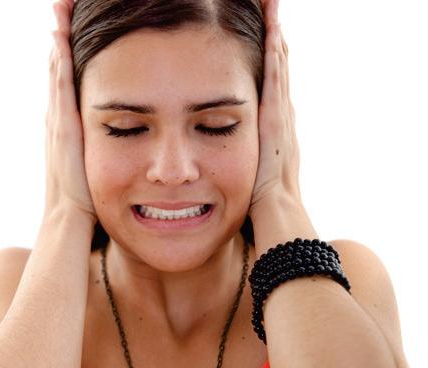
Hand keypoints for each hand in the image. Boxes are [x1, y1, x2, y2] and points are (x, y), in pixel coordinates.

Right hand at [44, 0, 96, 222]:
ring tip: (59, 11)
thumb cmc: (87, 202)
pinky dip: (59, 62)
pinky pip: (61, 88)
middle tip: (62, 9)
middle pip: (58, 71)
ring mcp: (58, 122)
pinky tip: (60, 37)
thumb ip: (109, 156)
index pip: (67, 86)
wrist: (71, 220)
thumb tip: (130, 151)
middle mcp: (59, 120)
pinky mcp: (62, 128)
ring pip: (57, 73)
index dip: (67, 58)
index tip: (71, 32)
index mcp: (67, 129)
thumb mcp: (98, 171)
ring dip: (58, 42)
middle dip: (60, 39)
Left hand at [249, 0, 301, 215]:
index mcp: (274, 128)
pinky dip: (276, 56)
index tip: (265, 32)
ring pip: (279, 68)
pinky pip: (276, 83)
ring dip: (277, 37)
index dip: (270, 58)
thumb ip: (239, 159)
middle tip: (272, 8)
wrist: (276, 217)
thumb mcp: (246, 174)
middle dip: (275, 38)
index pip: (272, 85)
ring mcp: (282, 118)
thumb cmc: (260, 203)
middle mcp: (282, 117)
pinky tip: (274, 31)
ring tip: (274, 7)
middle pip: (278, 69)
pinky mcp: (277, 122)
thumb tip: (216, 155)